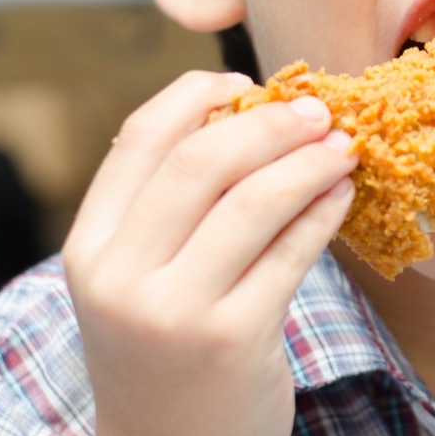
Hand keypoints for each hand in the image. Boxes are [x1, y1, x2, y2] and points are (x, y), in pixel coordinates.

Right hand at [62, 71, 356, 435]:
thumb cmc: (165, 352)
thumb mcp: (139, 279)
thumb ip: (171, 206)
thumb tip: (250, 110)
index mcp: (90, 247)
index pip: (140, 138)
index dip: (197, 94)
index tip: (248, 82)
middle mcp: (121, 277)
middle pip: (201, 161)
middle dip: (268, 124)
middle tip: (316, 111)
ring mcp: (173, 312)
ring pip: (252, 202)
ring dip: (308, 163)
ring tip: (344, 147)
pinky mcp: (231, 340)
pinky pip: (291, 253)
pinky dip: (323, 213)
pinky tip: (344, 195)